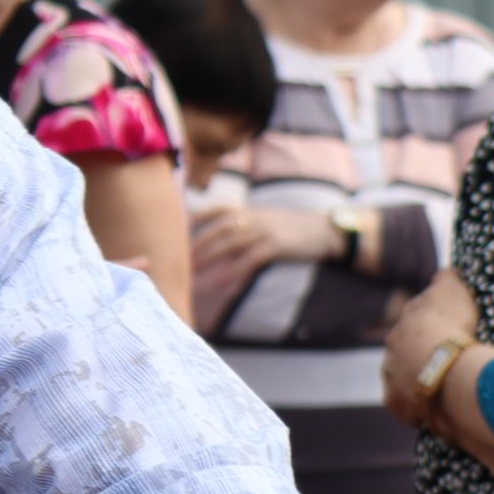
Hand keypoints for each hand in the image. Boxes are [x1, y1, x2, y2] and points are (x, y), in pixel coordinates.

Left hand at [189, 202, 342, 305]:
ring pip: (229, 244)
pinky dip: (234, 271)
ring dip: (208, 259)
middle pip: (216, 230)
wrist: (323, 230)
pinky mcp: (275, 247)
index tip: (170, 236)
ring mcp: (263, 231)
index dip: (189, 223)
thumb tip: (209, 236)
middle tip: (175, 262)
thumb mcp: (260, 217)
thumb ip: (236, 223)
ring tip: (191, 274)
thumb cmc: (287, 227)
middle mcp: (251, 217)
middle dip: (194, 246)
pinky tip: (221, 282)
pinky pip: (249, 260)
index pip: (210, 212)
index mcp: (244, 210)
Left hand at [381, 270, 481, 424]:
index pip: (413, 326)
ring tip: (443, 388)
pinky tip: (434, 412)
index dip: (430, 331)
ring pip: (403, 379)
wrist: (443, 365)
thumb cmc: (450, 325)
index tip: (445, 336)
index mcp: (403, 325)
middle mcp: (390, 350)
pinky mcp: (396, 403)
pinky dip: (418, 409)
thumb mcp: (451, 291)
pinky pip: (406, 407)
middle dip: (420, 356)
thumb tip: (444, 272)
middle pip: (404, 353)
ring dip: (418, 382)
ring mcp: (391, 377)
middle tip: (445, 363)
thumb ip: (446, 280)